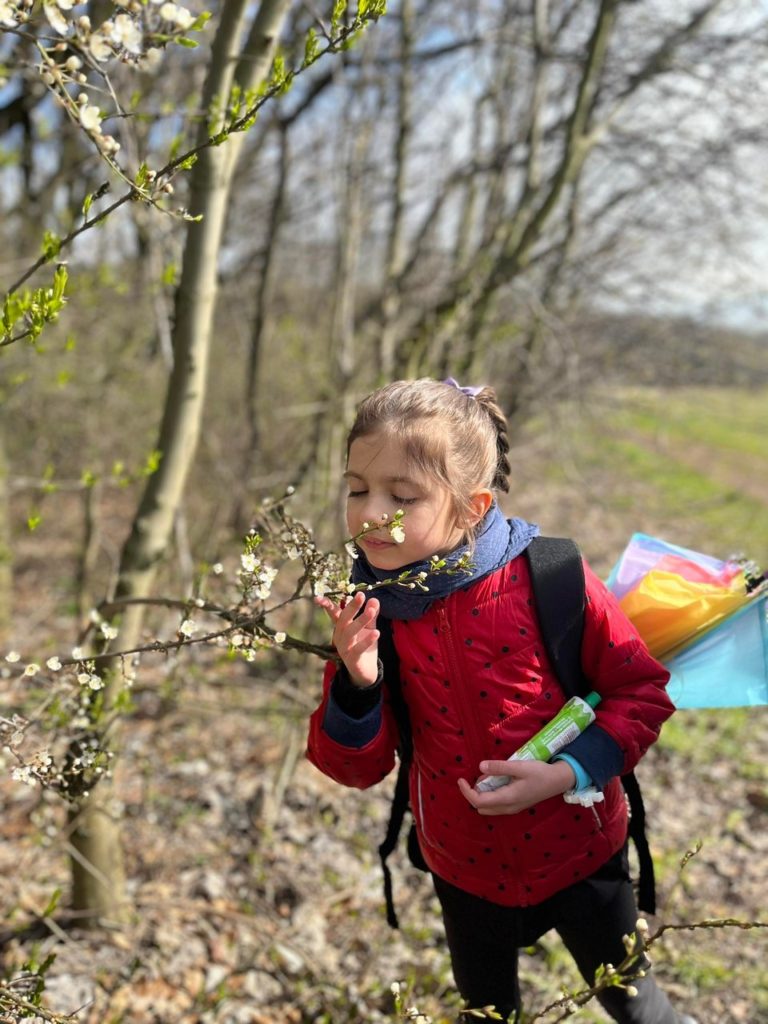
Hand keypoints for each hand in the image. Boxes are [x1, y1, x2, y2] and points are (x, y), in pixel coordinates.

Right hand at [315, 591, 379, 687]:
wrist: (365, 671)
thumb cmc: (364, 645)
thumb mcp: (368, 627)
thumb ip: (371, 614)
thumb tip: (374, 599)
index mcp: (342, 626)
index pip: (334, 613)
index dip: (327, 604)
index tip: (319, 597)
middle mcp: (340, 636)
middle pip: (343, 619)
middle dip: (351, 607)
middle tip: (360, 595)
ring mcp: (345, 648)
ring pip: (350, 632)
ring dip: (361, 620)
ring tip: (371, 611)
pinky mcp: (353, 659)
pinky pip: (359, 649)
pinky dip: (367, 640)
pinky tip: (377, 632)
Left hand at [457, 758, 575, 814]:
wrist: (558, 781)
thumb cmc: (540, 773)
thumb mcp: (519, 766)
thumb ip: (499, 767)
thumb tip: (480, 767)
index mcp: (507, 799)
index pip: (479, 801)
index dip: (466, 792)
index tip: (461, 779)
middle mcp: (508, 808)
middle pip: (481, 807)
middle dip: (473, 794)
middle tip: (476, 778)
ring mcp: (512, 808)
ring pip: (489, 807)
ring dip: (482, 794)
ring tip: (488, 777)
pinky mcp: (516, 805)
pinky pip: (496, 805)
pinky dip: (490, 795)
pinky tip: (496, 781)